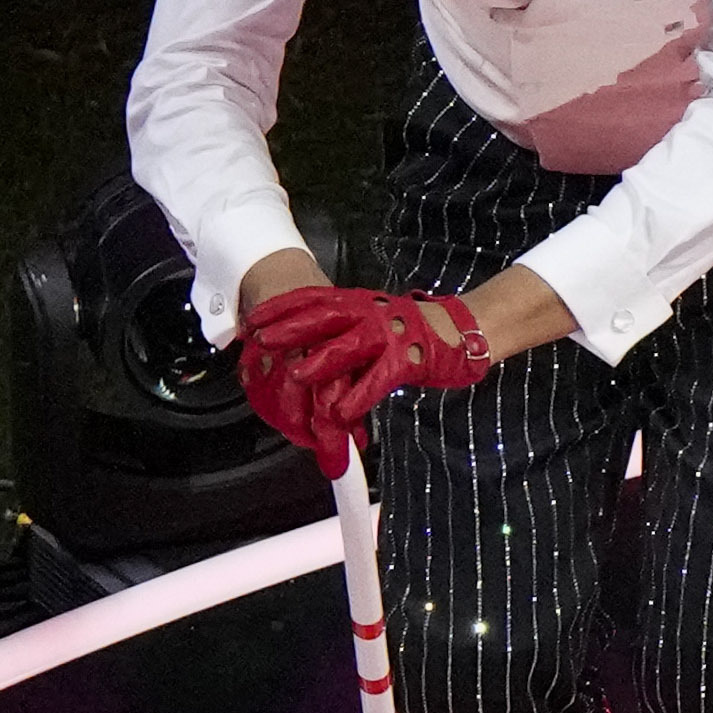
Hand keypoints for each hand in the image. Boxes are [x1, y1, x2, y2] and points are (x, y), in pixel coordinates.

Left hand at [230, 282, 503, 466]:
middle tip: (261, 341)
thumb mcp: (371, 322)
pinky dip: (359, 397)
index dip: (281, 309)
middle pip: (323, 318)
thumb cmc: (412, 332)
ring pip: (348, 347)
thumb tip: (304, 348)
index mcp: (357, 303)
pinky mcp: (407, 361)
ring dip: (320, 361)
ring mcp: (388, 336)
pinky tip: (342, 413)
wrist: (459, 333)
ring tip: (296, 375)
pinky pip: (378, 380)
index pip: (312, 299)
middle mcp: (368, 314)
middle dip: (290, 329)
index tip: (253, 320)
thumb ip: (341, 332)